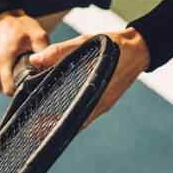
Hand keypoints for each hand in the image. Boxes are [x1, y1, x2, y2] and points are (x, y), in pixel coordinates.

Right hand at [0, 10, 49, 95]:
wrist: (4, 16)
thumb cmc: (20, 25)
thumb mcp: (38, 36)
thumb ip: (45, 53)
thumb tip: (51, 69)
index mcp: (3, 61)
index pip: (10, 90)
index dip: (23, 90)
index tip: (34, 82)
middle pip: (8, 88)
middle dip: (21, 83)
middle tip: (32, 71)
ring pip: (5, 83)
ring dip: (15, 78)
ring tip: (25, 65)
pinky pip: (2, 78)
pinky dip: (10, 74)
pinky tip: (18, 64)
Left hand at [28, 28, 150, 128]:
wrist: (140, 48)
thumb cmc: (115, 45)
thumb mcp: (86, 42)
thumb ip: (60, 51)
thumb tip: (35, 60)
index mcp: (96, 90)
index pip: (71, 116)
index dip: (53, 124)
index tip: (36, 127)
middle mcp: (101, 102)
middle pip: (74, 122)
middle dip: (53, 127)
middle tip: (33, 130)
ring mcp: (104, 103)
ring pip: (80, 119)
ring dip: (62, 122)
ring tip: (41, 124)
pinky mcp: (106, 101)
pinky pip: (87, 112)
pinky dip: (73, 114)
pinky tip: (62, 110)